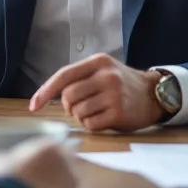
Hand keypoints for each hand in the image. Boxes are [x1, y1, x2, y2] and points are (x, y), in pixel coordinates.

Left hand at [28, 53, 161, 131]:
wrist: (153, 95)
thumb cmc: (121, 85)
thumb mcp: (103, 70)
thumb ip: (79, 78)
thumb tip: (46, 96)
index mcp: (98, 62)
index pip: (64, 76)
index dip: (45, 91)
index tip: (34, 105)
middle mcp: (106, 76)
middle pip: (68, 96)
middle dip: (70, 106)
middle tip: (82, 106)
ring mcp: (114, 94)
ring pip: (78, 112)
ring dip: (81, 116)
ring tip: (96, 111)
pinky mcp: (119, 112)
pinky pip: (90, 124)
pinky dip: (91, 125)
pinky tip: (104, 119)